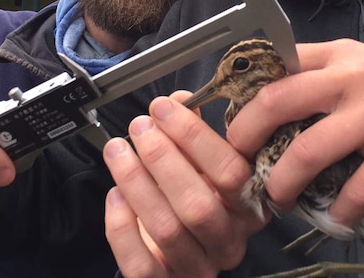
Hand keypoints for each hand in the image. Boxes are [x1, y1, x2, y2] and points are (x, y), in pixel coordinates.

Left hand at [103, 92, 267, 277]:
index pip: (230, 172)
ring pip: (167, 228)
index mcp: (249, 208)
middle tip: (140, 128)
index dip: (194, 137)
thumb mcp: (202, 167)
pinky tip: (114, 195)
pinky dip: (122, 226)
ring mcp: (198, 267)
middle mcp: (229, 242)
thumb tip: (179, 101)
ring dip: (136, 182)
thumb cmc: (192, 201)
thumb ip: (193, 134)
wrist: (177, 254)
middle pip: (198, 203)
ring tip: (118, 151)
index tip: (165, 109)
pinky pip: (141, 262)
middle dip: (163, 158)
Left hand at [226, 39, 363, 229]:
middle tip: (240, 168)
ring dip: (284, 183)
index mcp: (334, 56)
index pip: (273, 65)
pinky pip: (360, 187)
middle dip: (246, 138)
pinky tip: (335, 218)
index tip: (230, 130)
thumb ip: (314, 78)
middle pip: (278, 101)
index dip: (242, 98)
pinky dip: (341, 210)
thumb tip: (258, 108)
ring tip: (279, 201)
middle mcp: (351, 77)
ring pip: (309, 149)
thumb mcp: (355, 68)